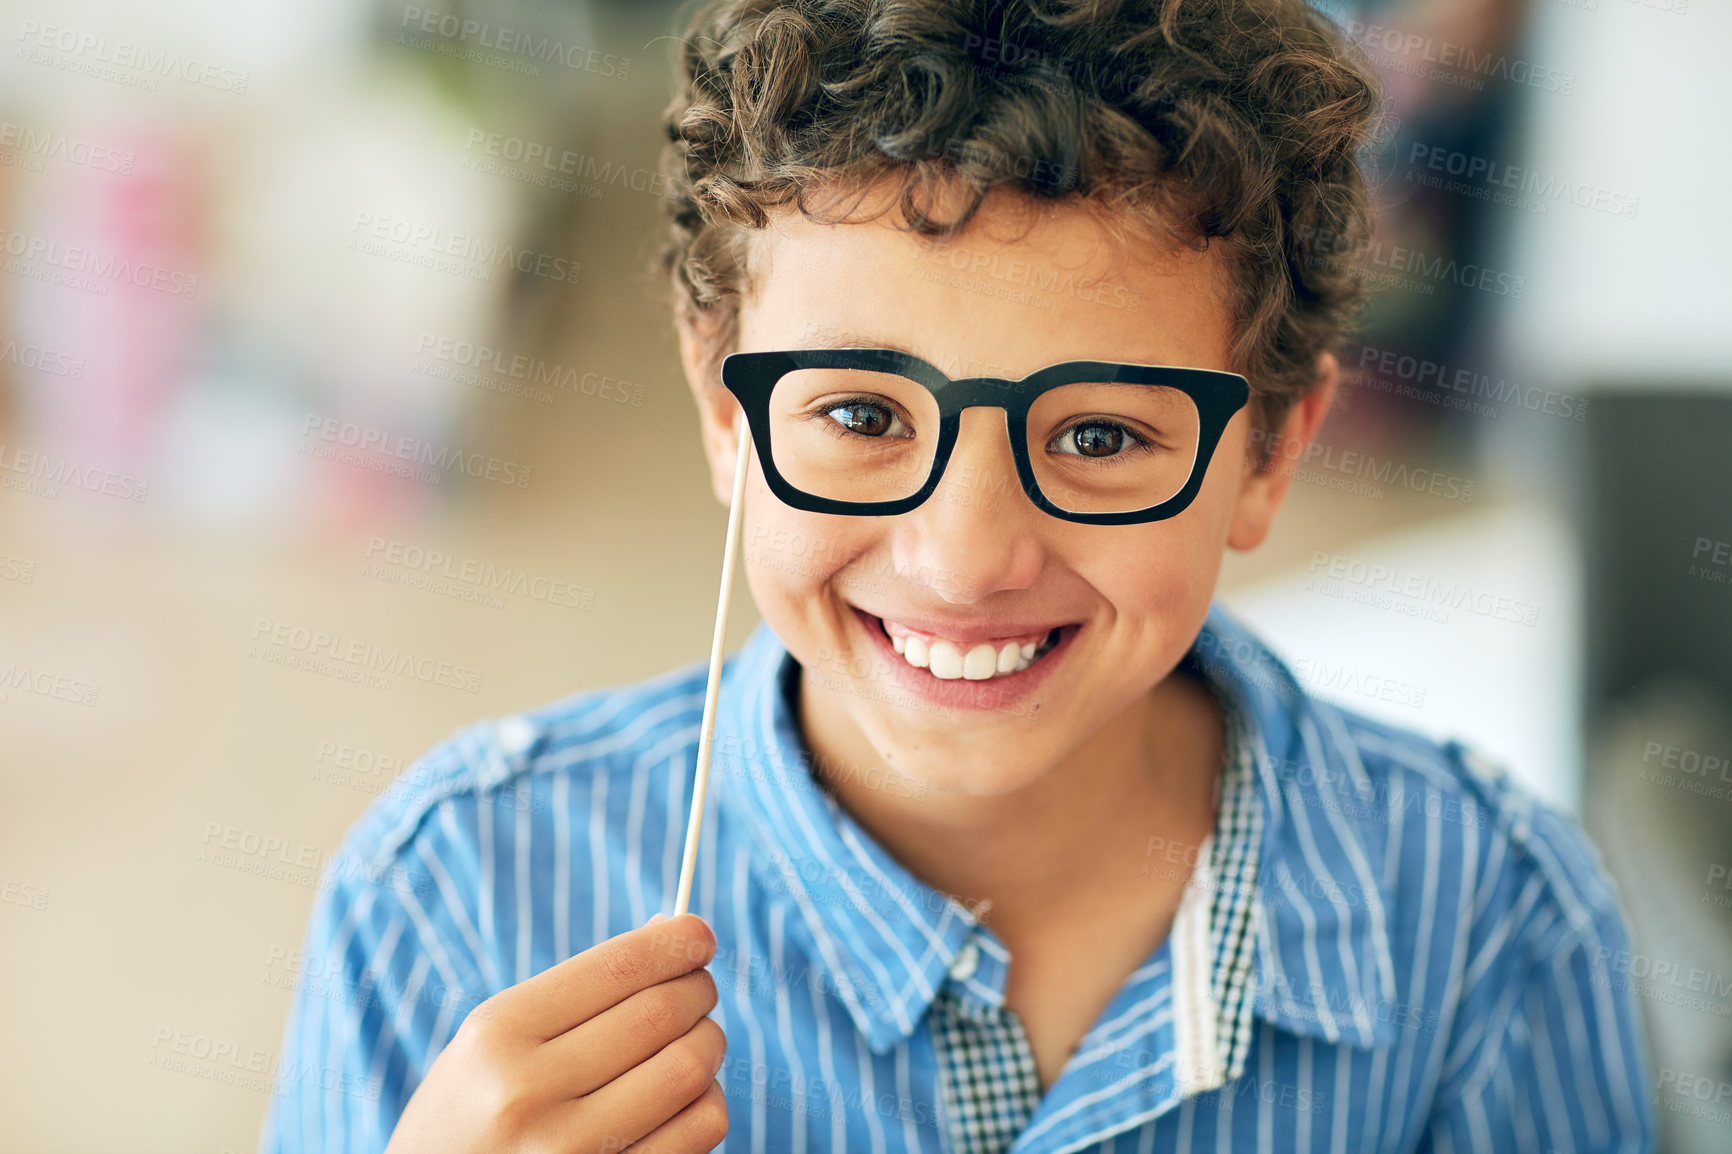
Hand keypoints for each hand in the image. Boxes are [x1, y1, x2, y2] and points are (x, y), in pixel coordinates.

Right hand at [385, 912, 728, 1152]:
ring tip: (695, 1040)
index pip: (615, 968)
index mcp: (498, 1035)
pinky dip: (707, 1100)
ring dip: (708, 1044)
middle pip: (661, 1014)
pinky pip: (699, 1130)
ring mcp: (570, 1151)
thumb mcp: (492, 1043)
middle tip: (699, 988)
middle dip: (697, 990)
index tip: (698, 934)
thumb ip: (577, 993)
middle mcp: (528, 1093)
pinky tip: (687, 1095)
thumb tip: (675, 936)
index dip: (673, 942)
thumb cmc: (472, 1113)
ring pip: (688, 1070)